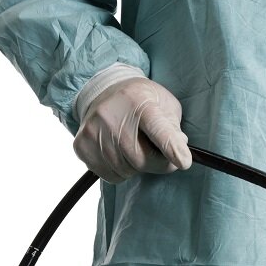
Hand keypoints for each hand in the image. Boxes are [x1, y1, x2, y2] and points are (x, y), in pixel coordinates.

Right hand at [73, 77, 191, 182]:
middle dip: (157, 163)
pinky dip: (120, 171)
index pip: (158, 129)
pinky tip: (120, 152)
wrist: (104, 90)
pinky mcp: (82, 145)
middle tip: (161, 155)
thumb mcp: (164, 103)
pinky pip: (110, 175)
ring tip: (135, 147)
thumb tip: (178, 152)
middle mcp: (112, 116)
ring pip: (126, 171)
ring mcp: (94, 131)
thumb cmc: (140, 100)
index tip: (183, 162)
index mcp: (140, 102)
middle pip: (142, 160)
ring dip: (137, 167)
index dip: (172, 148)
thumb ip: (174, 128)